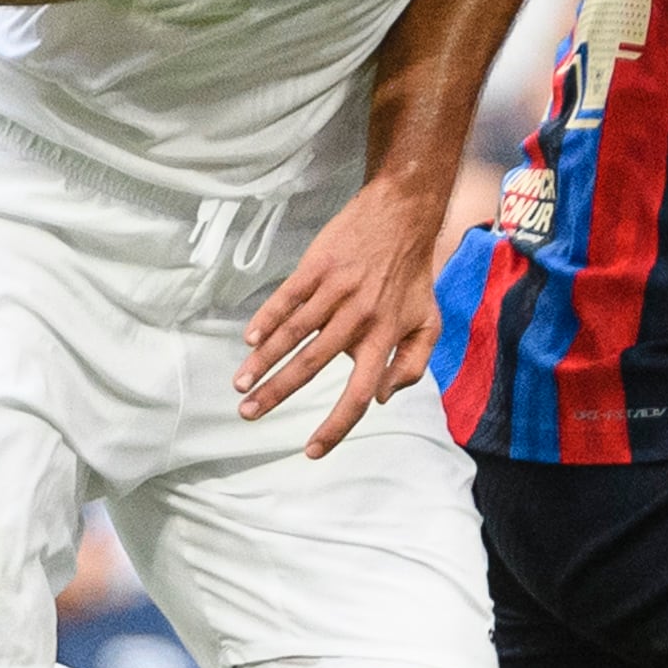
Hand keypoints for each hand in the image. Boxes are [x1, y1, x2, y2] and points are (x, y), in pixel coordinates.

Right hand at [237, 169, 451, 456]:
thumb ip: (411, 364)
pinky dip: (266, 320)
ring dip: (263, 363)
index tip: (311, 450)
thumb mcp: (428, 323)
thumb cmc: (413, 276)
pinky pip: (287, 299)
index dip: (336, 425)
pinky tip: (249, 342)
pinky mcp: (317, 268)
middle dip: (277, 394)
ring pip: (293, 334)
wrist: (402, 216)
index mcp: (385, 337)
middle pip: (312, 366)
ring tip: (239, 386)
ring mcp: (335, 292)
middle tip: (248, 414)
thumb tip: (383, 399)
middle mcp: (358, 318)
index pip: (359, 393)